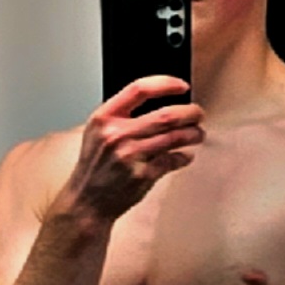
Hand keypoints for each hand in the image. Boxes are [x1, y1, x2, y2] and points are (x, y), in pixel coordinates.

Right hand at [59, 78, 201, 228]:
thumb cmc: (95, 166)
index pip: (140, 89)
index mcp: (104, 118)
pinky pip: (173, 160)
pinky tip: (185, 155)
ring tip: (198, 134)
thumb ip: (121, 115)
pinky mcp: (142, 175)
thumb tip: (160, 102)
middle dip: (190, 113)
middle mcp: (117, 134)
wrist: (86, 200)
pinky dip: (184, 157)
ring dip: (193, 134)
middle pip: (166, 115)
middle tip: (198, 114)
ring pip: (175, 137)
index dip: (166, 84)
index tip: (182, 86)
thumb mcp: (97, 132)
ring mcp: (131, 156)